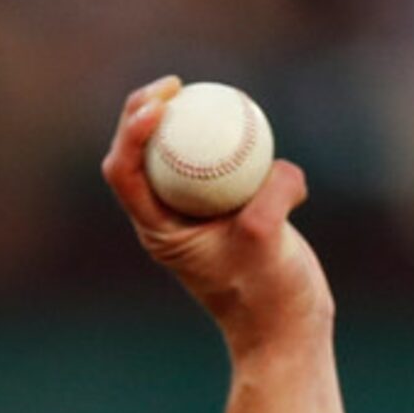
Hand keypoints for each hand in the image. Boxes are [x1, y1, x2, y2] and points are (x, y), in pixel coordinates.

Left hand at [100, 77, 334, 358]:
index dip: (130, 130)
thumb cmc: (268, 296)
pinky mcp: (234, 208)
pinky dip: (243, 145)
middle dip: (146, 110)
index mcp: (158, 229)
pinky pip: (229, 162)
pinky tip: (260, 133)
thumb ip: (266, 204)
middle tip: (174, 84)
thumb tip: (279, 169)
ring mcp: (201, 212)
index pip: (124, 172)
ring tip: (209, 93)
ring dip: (191, 121)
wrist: (289, 329)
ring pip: (184, 152)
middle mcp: (171, 218)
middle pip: (142, 153)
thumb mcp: (265, 246)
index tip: (159, 105)